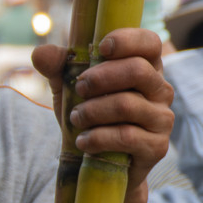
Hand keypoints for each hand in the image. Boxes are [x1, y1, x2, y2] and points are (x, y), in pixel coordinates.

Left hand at [34, 29, 174, 188]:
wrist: (98, 162)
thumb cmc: (90, 116)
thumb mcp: (70, 88)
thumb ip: (58, 67)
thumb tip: (40, 53)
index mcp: (146, 67)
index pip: (149, 42)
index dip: (127, 40)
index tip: (100, 48)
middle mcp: (160, 90)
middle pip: (137, 70)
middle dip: (99, 78)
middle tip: (79, 88)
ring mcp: (162, 119)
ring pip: (127, 104)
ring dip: (92, 111)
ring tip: (76, 118)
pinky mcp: (157, 147)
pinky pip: (126, 136)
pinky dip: (97, 138)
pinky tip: (82, 141)